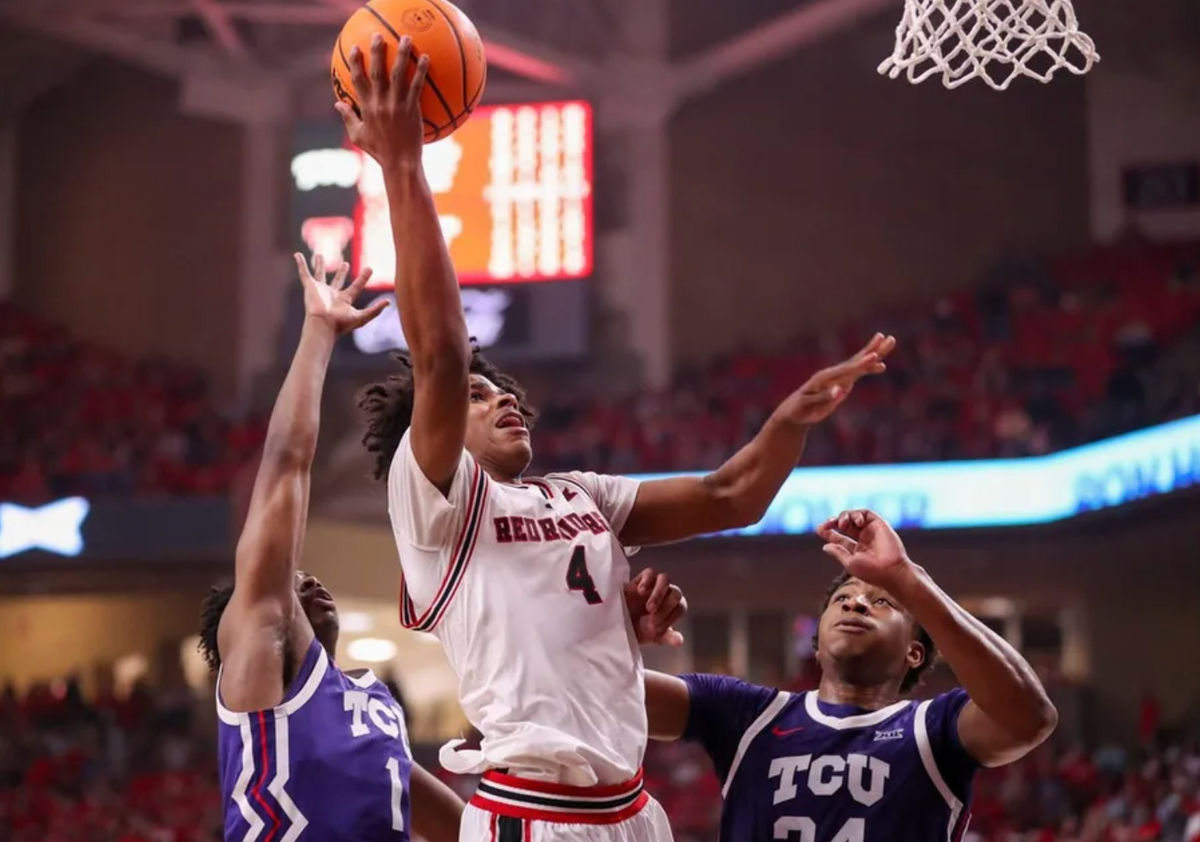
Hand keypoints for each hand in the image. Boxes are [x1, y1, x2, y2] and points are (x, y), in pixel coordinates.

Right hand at [295, 253, 388, 334]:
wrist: (323, 324)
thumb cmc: (341, 323)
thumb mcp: (362, 317)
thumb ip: (375, 310)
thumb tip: (389, 303)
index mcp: (344, 301)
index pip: (356, 287)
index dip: (363, 278)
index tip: (370, 268)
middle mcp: (332, 295)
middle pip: (337, 281)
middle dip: (341, 272)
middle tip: (345, 264)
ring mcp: (320, 290)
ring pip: (320, 275)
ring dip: (320, 265)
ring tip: (320, 256)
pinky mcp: (310, 287)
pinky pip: (304, 273)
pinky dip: (300, 264)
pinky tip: (297, 255)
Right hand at [335, 33, 428, 166]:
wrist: (400, 163)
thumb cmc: (379, 151)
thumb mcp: (359, 136)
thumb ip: (348, 117)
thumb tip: (337, 103)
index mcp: (366, 107)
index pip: (357, 80)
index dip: (355, 63)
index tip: (355, 48)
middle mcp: (380, 103)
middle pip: (377, 71)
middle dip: (376, 51)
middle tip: (378, 36)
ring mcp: (396, 105)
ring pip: (398, 74)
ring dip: (402, 54)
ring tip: (407, 39)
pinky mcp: (412, 109)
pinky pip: (417, 86)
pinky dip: (421, 71)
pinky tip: (426, 58)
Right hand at [624, 568, 686, 646]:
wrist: (619, 622)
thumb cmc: (639, 629)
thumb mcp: (654, 636)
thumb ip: (667, 637)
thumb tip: (679, 641)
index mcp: (673, 606)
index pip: (681, 607)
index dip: (671, 617)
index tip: (657, 629)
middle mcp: (666, 593)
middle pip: (676, 593)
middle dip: (666, 607)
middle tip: (653, 621)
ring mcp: (654, 585)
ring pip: (665, 579)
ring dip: (659, 594)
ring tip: (650, 608)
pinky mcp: (641, 579)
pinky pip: (649, 572)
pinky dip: (647, 581)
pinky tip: (640, 592)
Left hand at [780, 333, 895, 425]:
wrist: (795, 411)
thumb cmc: (800, 409)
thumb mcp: (809, 405)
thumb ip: (824, 397)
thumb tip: (841, 390)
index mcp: (824, 378)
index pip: (846, 369)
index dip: (861, 363)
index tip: (874, 356)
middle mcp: (833, 374)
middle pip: (856, 360)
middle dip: (872, 349)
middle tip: (887, 337)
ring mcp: (838, 377)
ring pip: (859, 363)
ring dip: (874, 352)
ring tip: (889, 340)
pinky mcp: (842, 382)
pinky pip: (858, 373)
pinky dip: (869, 368)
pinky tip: (882, 366)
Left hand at [816, 509, 915, 590]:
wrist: (892, 570)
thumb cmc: (871, 571)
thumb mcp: (850, 563)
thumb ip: (838, 552)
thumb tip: (825, 546)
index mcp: (854, 550)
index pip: (837, 537)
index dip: (827, 531)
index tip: (819, 529)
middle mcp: (862, 539)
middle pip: (844, 524)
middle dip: (834, 521)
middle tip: (829, 523)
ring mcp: (870, 531)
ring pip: (853, 516)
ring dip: (844, 516)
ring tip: (843, 524)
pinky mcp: (879, 524)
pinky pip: (866, 513)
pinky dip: (858, 513)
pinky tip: (857, 522)